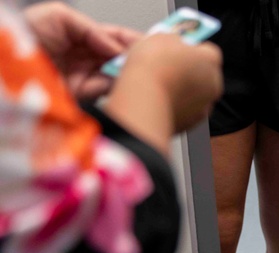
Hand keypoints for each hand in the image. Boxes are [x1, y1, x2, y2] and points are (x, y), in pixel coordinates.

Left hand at [22, 2, 140, 101]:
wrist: (5, 65)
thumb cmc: (22, 34)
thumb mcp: (58, 16)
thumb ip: (91, 28)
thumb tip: (115, 47)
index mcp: (79, 37)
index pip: (113, 38)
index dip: (131, 40)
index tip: (149, 44)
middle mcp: (83, 57)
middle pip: (118, 58)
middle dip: (133, 58)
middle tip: (148, 59)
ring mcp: (82, 77)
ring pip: (115, 75)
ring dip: (127, 72)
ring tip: (138, 69)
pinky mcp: (79, 95)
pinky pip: (104, 90)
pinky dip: (116, 86)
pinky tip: (123, 79)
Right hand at [118, 34, 222, 132]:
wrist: (143, 98)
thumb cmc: (152, 66)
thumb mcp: (161, 38)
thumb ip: (175, 42)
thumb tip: (175, 45)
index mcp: (211, 60)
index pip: (208, 51)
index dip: (192, 49)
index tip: (179, 50)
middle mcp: (214, 84)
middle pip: (204, 74)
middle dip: (190, 71)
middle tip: (168, 67)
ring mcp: (205, 105)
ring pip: (197, 95)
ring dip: (184, 90)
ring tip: (161, 85)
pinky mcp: (193, 122)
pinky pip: (187, 111)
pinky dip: (178, 106)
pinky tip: (161, 100)